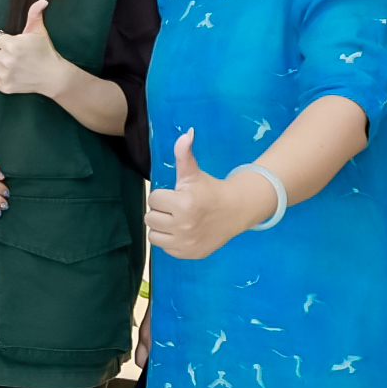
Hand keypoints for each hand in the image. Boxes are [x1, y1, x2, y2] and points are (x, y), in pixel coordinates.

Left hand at [0, 0, 73, 100]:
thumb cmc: (45, 52)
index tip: (8, 40)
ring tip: (4, 59)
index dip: (0, 38)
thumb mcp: (39, 31)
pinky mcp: (4, 86)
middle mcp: (6, 61)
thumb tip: (42, 1)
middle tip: (5, 50)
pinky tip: (7, 70)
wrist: (53, 76)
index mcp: (12, 45)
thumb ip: (35, 14)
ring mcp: (4, 75)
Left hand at [144, 130, 273, 261]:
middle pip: (150, 218)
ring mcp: (186, 242)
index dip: (163, 195)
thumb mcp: (195, 174)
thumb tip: (184, 134)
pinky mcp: (189, 253)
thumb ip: (184, 156)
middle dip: (161, 211)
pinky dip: (170, 240)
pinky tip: (182, 231)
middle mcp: (184, 226)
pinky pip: (164, 248)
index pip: (153, 199)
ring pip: (154, 236)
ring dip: (161, 227)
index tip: (176, 195)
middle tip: (176, 208)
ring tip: (176, 220)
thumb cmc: (210, 190)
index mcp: (184, 204)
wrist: (236, 211)